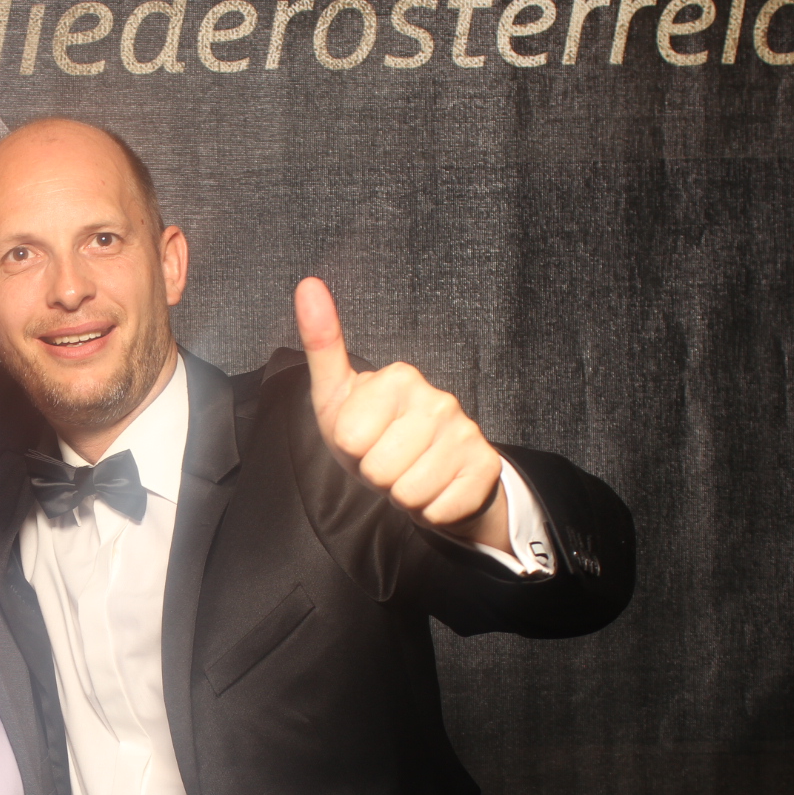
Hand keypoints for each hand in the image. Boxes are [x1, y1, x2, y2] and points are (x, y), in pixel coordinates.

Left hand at [295, 278, 510, 553]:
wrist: (430, 475)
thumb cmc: (374, 435)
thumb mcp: (337, 396)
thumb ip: (321, 345)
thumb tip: (308, 283)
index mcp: (399, 377)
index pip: (350, 438)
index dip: (350, 450)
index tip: (364, 440)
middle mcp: (438, 397)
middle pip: (378, 468)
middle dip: (376, 475)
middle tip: (388, 461)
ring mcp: (467, 431)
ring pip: (407, 491)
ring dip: (401, 494)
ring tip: (408, 474)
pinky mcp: (485, 467)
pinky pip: (437, 510)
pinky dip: (429, 511)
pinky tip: (435, 489)